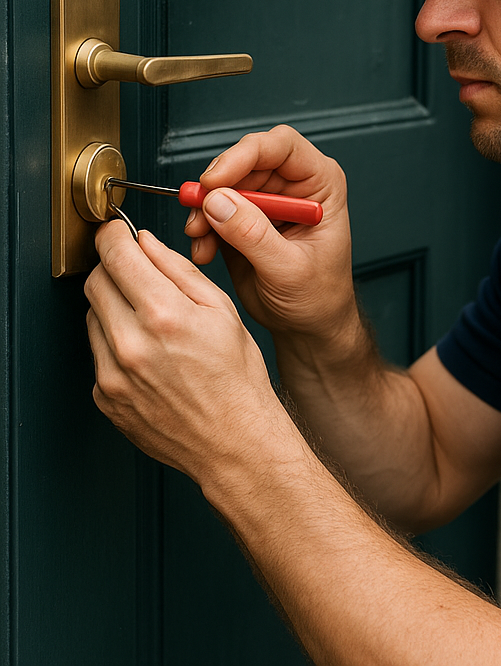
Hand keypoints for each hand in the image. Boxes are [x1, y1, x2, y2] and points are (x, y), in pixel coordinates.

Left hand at [85, 221, 292, 484]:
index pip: (116, 256)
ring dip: (114, 307)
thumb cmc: (237, 378)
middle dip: (113, 267)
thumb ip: (179, 270)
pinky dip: (115, 343)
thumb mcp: (222, 310)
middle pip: (95, 282)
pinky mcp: (104, 397)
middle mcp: (130, 344)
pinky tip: (149, 354)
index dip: (112, 235)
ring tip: (152, 322)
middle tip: (135, 271)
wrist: (233, 440)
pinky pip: (96, 353)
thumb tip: (146, 243)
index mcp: (164, 315)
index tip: (115, 231)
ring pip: (92, 317)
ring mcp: (111, 374)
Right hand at [184, 124, 357, 343]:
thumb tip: (219, 201)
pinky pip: (212, 209)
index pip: (281, 146)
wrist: (308, 327)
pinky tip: (204, 251)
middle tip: (199, 214)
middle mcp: (293, 185)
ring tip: (200, 239)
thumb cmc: (319, 297)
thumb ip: (254, 235)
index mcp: (321, 184)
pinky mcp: (243, 219)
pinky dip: (201, 227)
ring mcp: (266, 201)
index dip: (245, 155)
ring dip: (204, 209)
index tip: (216, 180)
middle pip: (245, 161)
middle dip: (216, 186)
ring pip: (223, 184)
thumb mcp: (289, 270)